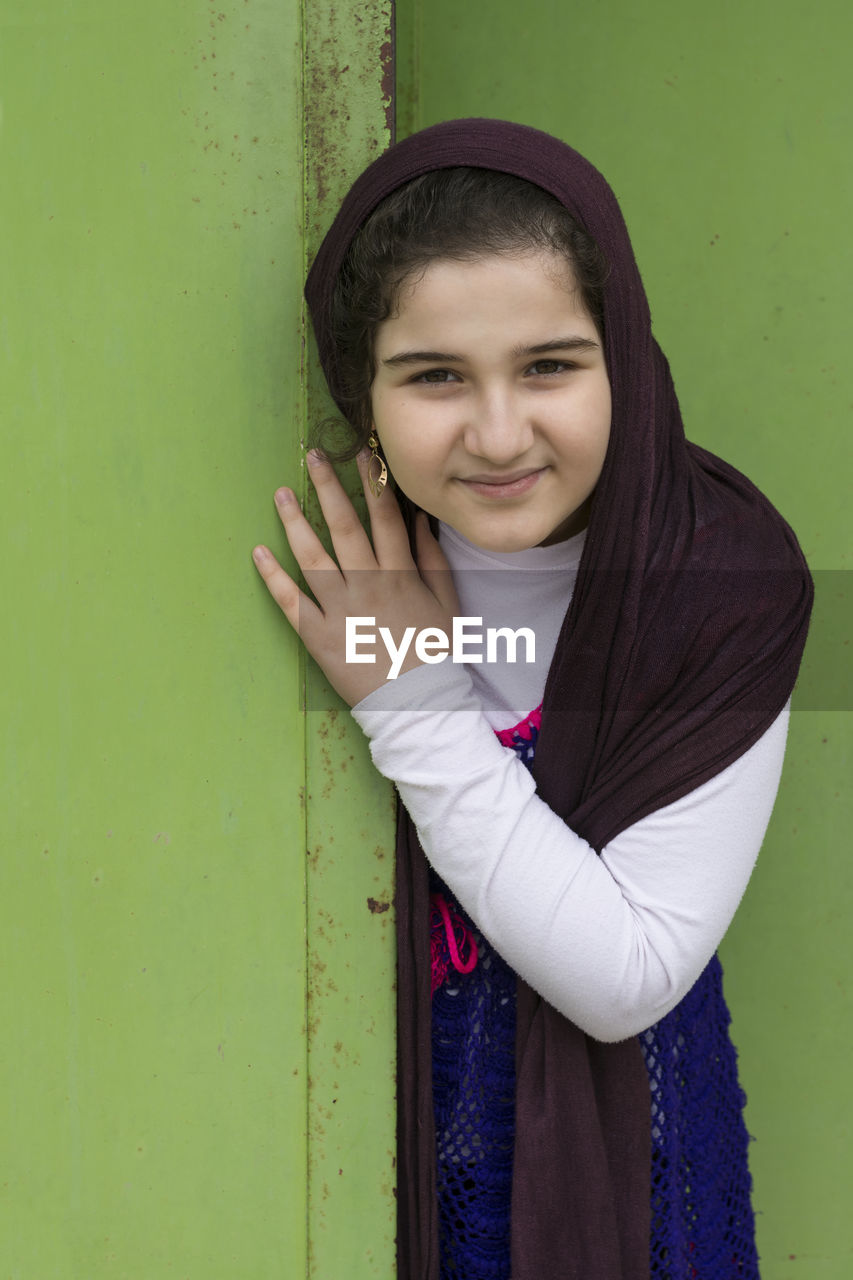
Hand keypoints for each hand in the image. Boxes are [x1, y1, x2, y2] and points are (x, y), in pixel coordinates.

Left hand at [252, 449, 458, 706]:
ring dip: (294, 522)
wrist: (419, 704)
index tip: (361, 453)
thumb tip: (421, 521)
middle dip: (329, 487)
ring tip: (281, 493)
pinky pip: (291, 602)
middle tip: (313, 456)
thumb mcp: (447, 604)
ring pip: (313, 557)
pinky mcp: (318, 636)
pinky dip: (272, 577)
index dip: (373, 481)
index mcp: (400, 575)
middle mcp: (368, 585)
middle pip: (344, 526)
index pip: (384, 517)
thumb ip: (433, 560)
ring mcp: (340, 609)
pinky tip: (258, 552)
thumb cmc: (436, 655)